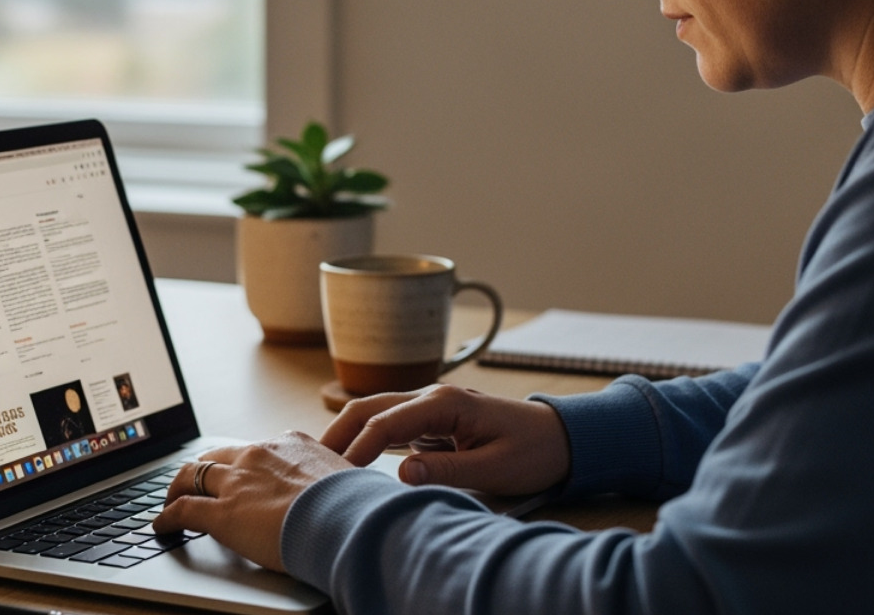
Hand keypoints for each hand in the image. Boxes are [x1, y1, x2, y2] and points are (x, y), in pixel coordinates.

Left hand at [152, 431, 352, 571]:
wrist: (346, 518)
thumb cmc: (354, 504)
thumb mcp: (344, 478)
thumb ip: (329, 480)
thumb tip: (340, 492)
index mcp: (289, 444)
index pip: (254, 450)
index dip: (240, 464)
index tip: (238, 474)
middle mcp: (258, 455)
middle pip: (216, 456)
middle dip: (202, 469)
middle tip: (194, 483)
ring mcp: (237, 482)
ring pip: (192, 476)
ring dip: (178, 488)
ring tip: (170, 501)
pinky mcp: (222, 513)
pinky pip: (183, 510)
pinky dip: (167, 518)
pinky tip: (162, 526)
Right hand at [320, 384, 570, 496]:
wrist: (562, 439)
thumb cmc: (534, 451)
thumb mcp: (495, 468)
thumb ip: (447, 470)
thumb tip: (400, 473)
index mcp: (445, 402)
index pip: (385, 422)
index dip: (356, 449)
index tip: (335, 477)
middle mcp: (433, 396)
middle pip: (370, 407)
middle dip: (337, 432)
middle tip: (310, 465)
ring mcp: (431, 407)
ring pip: (376, 413)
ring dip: (348, 434)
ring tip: (320, 464)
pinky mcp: (433, 421)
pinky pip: (392, 427)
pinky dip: (367, 440)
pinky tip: (352, 461)